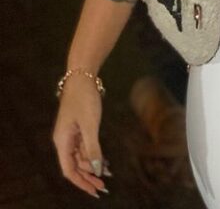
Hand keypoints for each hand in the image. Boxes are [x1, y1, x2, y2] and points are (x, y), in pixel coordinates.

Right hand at [52, 76, 109, 196]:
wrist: (82, 76)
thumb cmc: (84, 98)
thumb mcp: (90, 124)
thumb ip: (92, 148)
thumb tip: (96, 169)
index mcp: (62, 141)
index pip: (69, 170)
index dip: (81, 182)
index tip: (95, 190)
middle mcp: (64, 140)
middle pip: (75, 165)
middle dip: (89, 176)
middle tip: (105, 185)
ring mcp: (71, 133)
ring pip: (81, 156)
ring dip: (93, 165)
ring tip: (109, 173)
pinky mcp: (78, 127)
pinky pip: (85, 146)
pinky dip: (94, 153)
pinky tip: (106, 160)